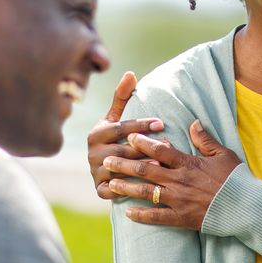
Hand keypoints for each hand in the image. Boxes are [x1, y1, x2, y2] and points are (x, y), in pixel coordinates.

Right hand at [87, 71, 164, 199]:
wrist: (102, 168)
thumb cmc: (114, 138)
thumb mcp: (115, 118)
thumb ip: (122, 97)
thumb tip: (131, 73)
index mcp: (96, 133)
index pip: (121, 127)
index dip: (141, 124)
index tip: (162, 122)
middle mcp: (92, 153)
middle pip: (121, 150)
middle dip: (145, 148)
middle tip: (169, 145)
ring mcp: (94, 172)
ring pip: (119, 170)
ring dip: (140, 167)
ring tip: (161, 164)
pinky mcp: (99, 189)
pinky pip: (112, 190)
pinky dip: (127, 189)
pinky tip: (146, 186)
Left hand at [105, 120, 242, 229]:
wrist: (246, 207)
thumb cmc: (236, 179)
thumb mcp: (224, 154)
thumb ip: (205, 139)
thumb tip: (193, 122)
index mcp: (189, 164)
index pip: (161, 151)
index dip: (143, 143)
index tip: (129, 136)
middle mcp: (180, 181)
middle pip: (146, 170)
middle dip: (124, 164)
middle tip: (106, 160)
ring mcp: (179, 200)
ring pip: (147, 193)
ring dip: (126, 187)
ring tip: (110, 183)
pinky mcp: (182, 218)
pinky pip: (157, 217)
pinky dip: (142, 215)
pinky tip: (127, 213)